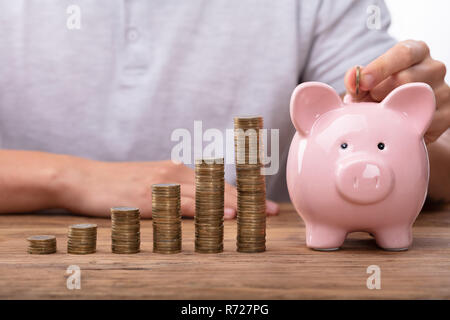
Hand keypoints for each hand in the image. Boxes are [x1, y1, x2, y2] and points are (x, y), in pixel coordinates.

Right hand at [62, 159, 278, 218]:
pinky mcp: (148, 197)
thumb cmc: (119, 183)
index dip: (243, 193)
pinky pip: (182, 204)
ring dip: (234, 205)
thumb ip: (176, 191)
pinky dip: (205, 209)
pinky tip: (222, 215)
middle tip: (271, 212)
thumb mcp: (152, 182)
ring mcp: (162, 185)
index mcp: (178, 171)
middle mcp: (175, 174)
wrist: (84, 178)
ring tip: (257, 215)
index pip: (217, 183)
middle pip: (218, 187)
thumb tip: (199, 204)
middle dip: (248, 200)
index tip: (264, 204)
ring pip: (205, 195)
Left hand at [345, 40, 449, 143]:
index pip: (403, 54)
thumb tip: (352, 79)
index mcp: (416, 51)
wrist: (403, 113)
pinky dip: (403, 126)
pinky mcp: (447, 114)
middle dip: (380, 94)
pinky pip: (422, 122)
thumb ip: (358, 79)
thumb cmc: (382, 91)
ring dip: (390, 112)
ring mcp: (444, 91)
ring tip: (379, 113)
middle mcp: (434, 67)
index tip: (362, 82)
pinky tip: (395, 125)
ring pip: (414, 101)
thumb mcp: (368, 82)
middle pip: (406, 79)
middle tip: (368, 103)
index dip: (380, 68)